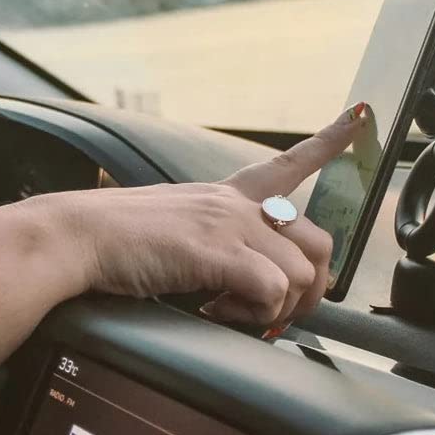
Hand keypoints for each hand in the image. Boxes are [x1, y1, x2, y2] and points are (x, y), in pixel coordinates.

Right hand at [67, 103, 367, 330]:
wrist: (75, 235)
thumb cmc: (114, 239)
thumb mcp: (174, 229)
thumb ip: (212, 244)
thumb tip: (234, 285)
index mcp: (226, 195)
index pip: (289, 162)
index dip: (329, 140)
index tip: (359, 117)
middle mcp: (236, 205)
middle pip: (316, 242)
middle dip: (309, 289)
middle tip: (273, 313)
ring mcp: (229, 225)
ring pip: (300, 275)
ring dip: (274, 310)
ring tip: (229, 314)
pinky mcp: (216, 252)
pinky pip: (271, 292)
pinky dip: (251, 317)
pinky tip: (215, 313)